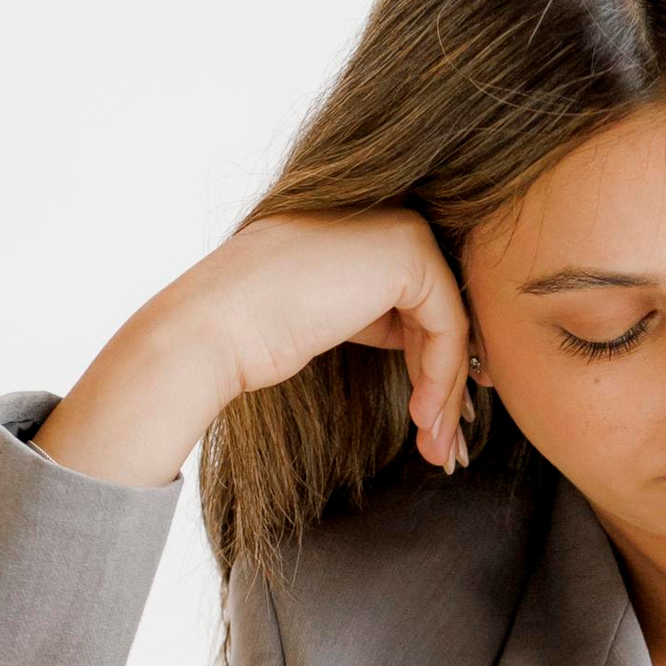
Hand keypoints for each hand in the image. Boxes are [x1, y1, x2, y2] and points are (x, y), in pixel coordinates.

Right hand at [37, 207, 472, 487]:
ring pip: (451, 325)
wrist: (214, 326)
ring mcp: (400, 229)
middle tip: (446, 447)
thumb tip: (439, 358)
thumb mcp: (332, 316)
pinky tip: (423, 417)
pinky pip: (449, 326)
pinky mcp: (408, 254)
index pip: (424, 301)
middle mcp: (389, 217)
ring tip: (438, 448)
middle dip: (448, 388)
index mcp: (367, 226)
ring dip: (447, 394)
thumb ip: (379, 315)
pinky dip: (442, 377)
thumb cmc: (255, 332)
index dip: (437, 366)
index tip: (437, 420)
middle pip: (442, 313)